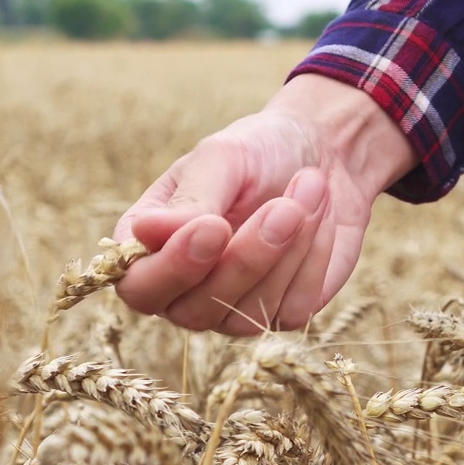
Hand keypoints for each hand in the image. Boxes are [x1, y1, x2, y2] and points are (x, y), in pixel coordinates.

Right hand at [112, 74, 416, 335]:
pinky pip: (291, 309)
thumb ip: (188, 200)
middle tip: (285, 207)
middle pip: (195, 312)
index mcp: (150, 247)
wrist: (324, 153)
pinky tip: (318, 219)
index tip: (215, 227)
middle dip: (245, 260)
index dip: (174, 267)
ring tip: (309, 188)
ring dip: (287, 252)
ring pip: (247, 314)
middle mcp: (184, 289)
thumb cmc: (259, 150)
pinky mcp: (280, 313)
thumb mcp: (221, 159)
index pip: (139, 287)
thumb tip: (144, 232)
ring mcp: (231, 309)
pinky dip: (312, 260)